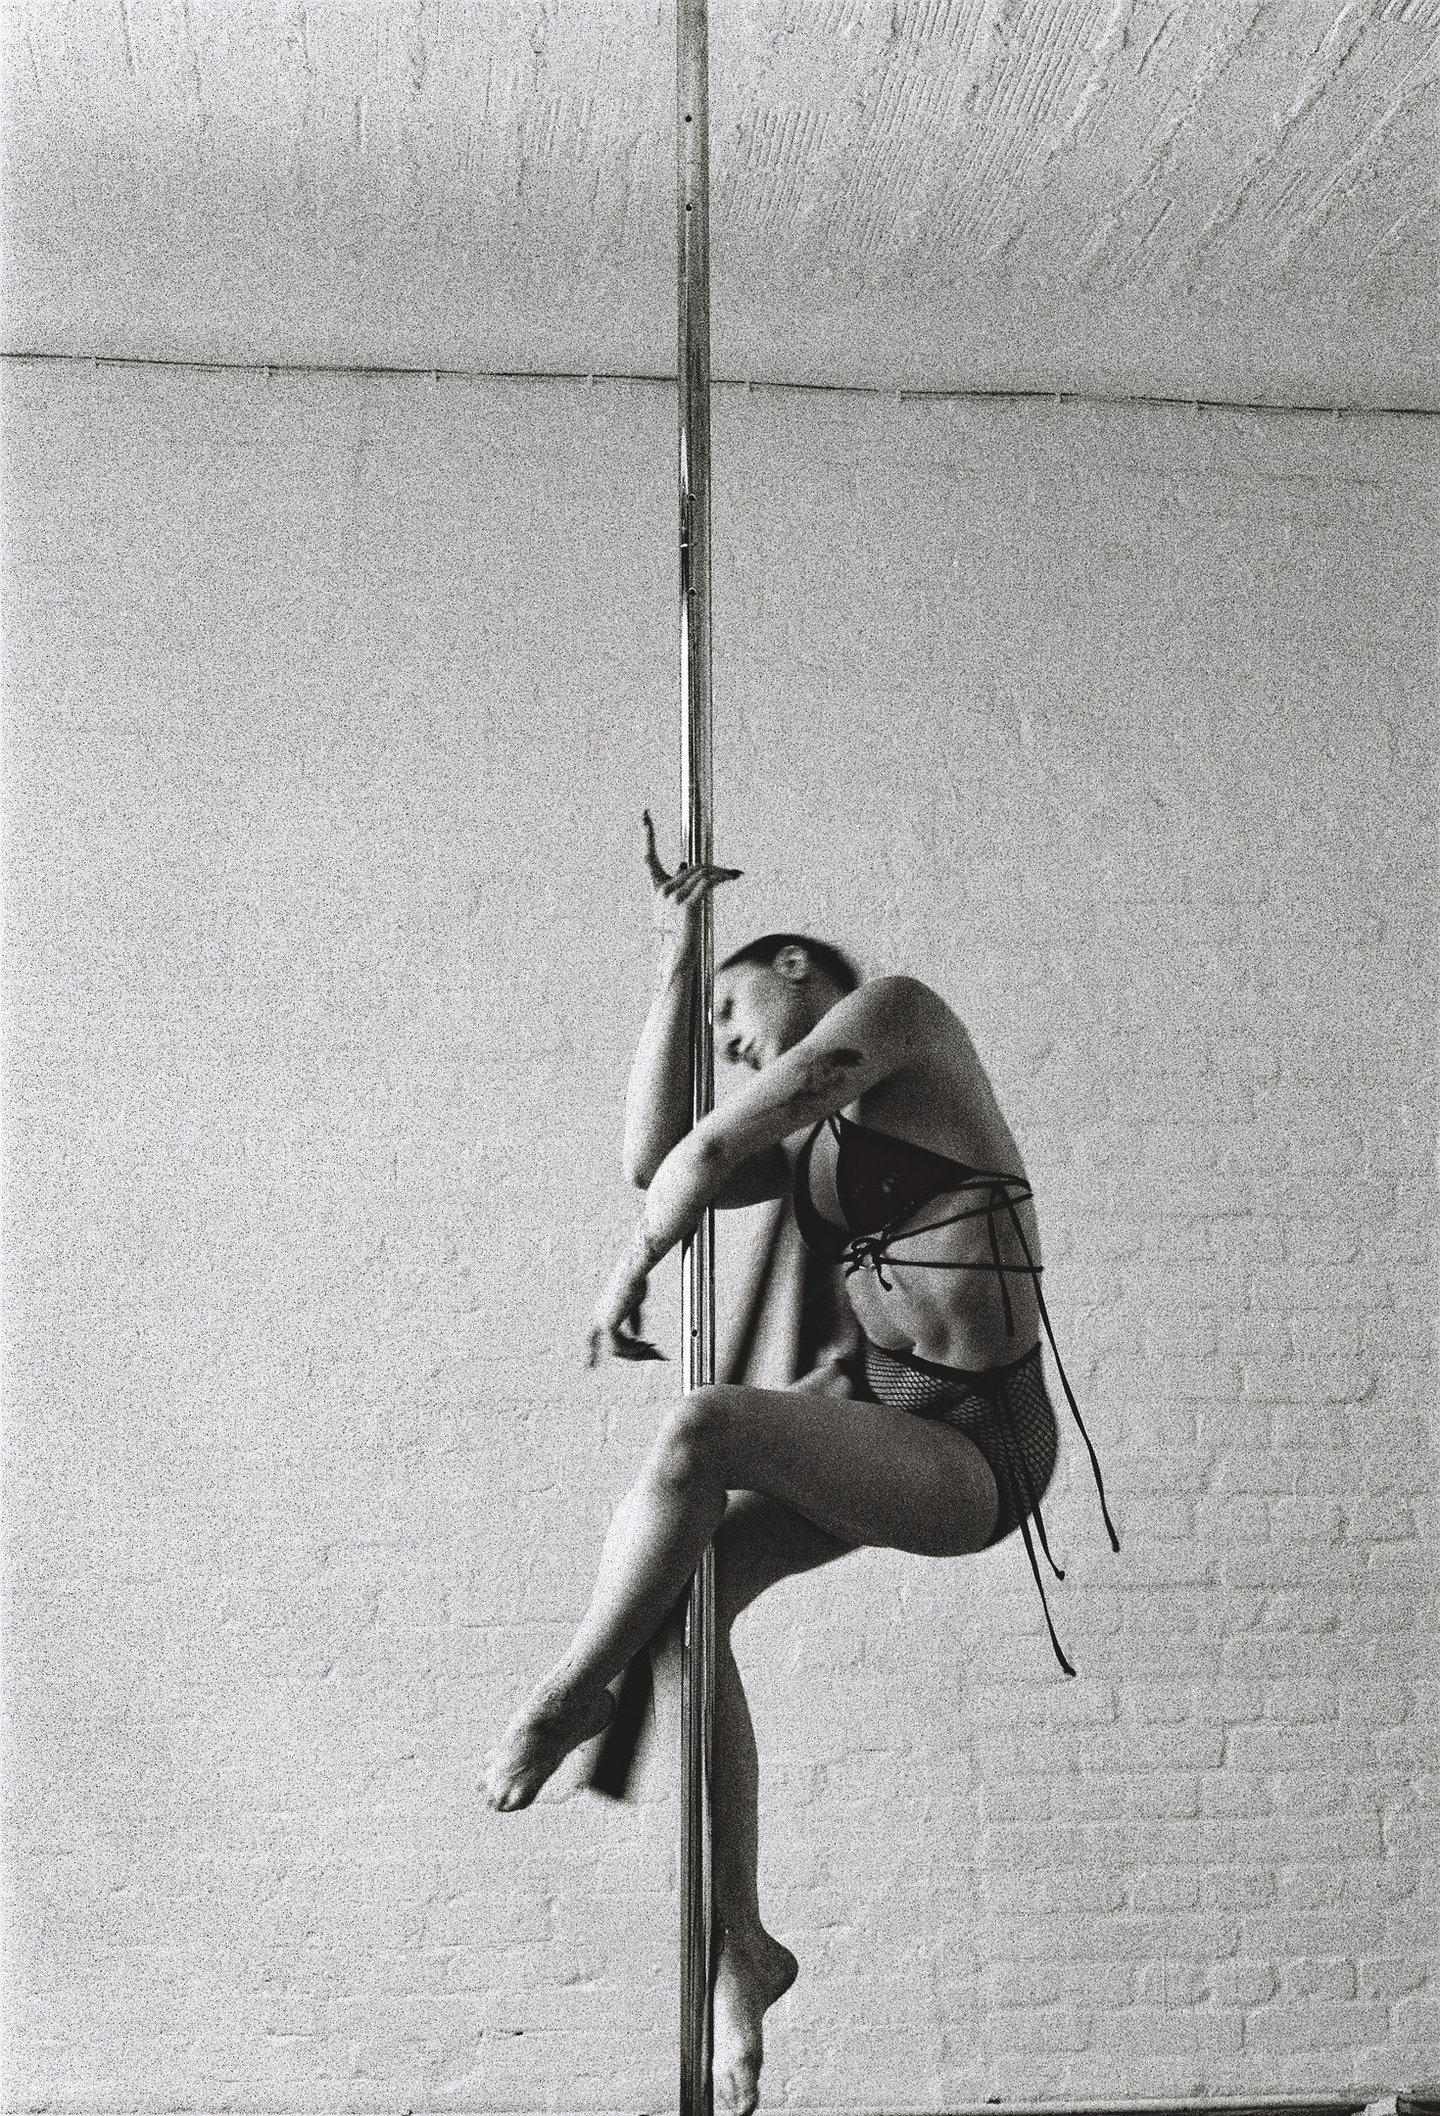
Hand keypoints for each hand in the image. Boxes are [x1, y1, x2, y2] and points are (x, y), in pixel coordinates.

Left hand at [587, 1243, 666, 1366]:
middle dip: (629, 1355)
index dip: (590, 1354)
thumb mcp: (634, 1303)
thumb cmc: (635, 1282)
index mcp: (601, 1313)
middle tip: (650, 1356)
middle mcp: (598, 1319)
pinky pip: (619, 1345)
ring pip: (616, 1349)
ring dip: (635, 1352)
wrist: (632, 1273)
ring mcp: (602, 1322)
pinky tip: (643, 1346)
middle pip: (609, 1347)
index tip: (588, 1367)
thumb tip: (637, 1336)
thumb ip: (633, 1320)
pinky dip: (632, 1349)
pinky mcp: (609, 1324)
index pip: (591, 1339)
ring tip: (651, 1349)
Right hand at [642, 811, 740, 957]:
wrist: (676, 957)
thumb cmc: (678, 935)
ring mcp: (673, 898)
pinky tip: (732, 878)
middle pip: (693, 867)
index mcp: (657, 890)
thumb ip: (679, 885)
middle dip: (713, 868)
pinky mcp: (687, 905)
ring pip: (702, 873)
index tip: (644, 815)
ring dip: (721, 873)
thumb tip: (683, 864)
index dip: (646, 834)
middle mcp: (662, 891)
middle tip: (730, 872)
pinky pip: (708, 883)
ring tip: (733, 876)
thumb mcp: (674, 909)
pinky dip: (722, 878)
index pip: (648, 857)